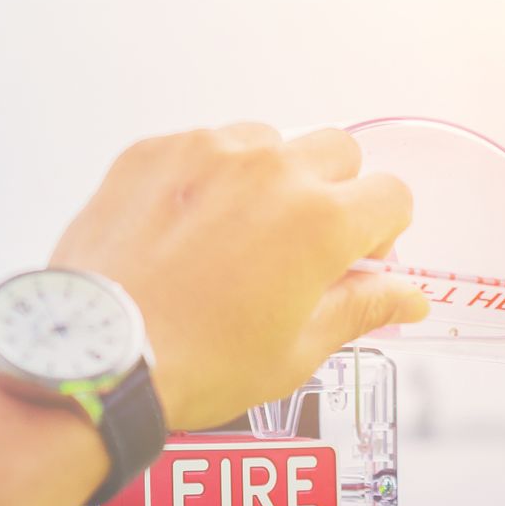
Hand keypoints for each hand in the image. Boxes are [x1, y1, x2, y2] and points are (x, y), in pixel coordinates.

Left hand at [51, 124, 429, 430]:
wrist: (100, 356)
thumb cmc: (194, 363)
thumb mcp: (296, 352)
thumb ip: (360, 309)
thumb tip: (404, 296)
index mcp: (321, 222)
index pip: (391, 195)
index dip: (382, 232)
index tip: (359, 259)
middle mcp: (271, 170)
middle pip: (338, 152)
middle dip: (335, 194)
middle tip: (302, 247)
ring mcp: (209, 153)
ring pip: (269, 142)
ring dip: (270, 178)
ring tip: (238, 239)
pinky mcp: (156, 152)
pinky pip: (204, 147)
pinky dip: (209, 179)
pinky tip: (188, 233)